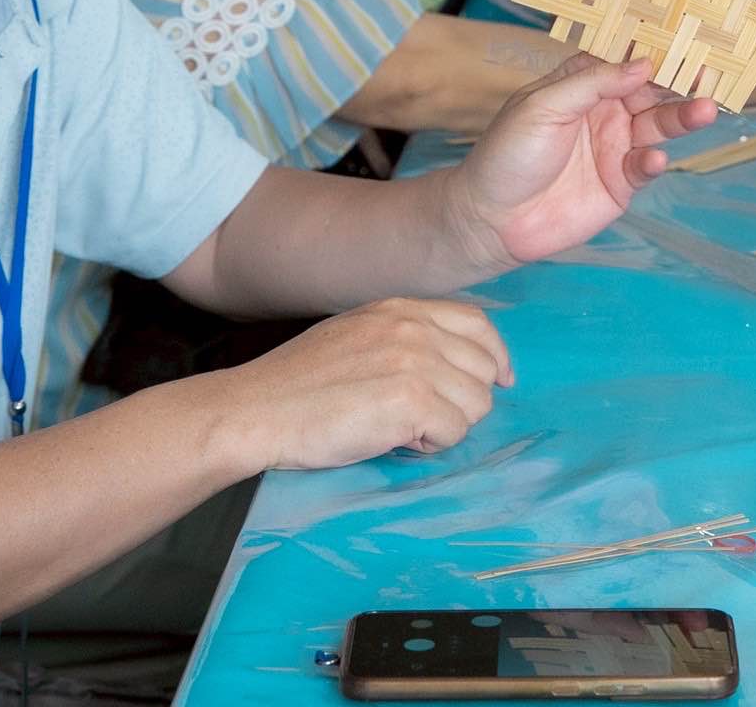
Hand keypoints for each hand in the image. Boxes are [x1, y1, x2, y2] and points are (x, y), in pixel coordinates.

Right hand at [218, 297, 514, 468]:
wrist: (256, 410)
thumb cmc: (297, 384)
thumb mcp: (356, 336)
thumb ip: (403, 339)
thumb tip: (449, 365)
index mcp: (401, 309)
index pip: (477, 323)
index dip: (494, 355)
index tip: (499, 379)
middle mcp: (414, 328)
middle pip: (484, 368)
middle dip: (463, 400)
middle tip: (422, 417)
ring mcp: (415, 361)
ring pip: (476, 404)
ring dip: (446, 426)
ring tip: (401, 428)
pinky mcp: (411, 400)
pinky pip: (454, 432)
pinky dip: (430, 445)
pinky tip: (395, 440)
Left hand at [445, 54, 716, 274]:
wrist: (492, 219)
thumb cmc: (508, 153)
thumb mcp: (544, 106)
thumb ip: (593, 84)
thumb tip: (643, 63)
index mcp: (583, 85)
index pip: (625, 61)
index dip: (654, 51)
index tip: (686, 40)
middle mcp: (605, 111)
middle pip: (651, 92)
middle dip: (679, 84)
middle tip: (710, 76)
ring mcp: (615, 147)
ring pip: (658, 127)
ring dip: (682, 118)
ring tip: (705, 111)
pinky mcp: (620, 184)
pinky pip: (645, 167)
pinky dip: (654, 162)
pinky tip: (655, 159)